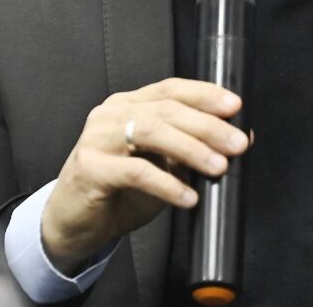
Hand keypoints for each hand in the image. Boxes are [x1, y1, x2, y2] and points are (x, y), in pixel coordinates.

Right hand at [41, 78, 248, 270]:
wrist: (74, 223)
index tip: (234, 106)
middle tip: (236, 143)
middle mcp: (111, 114)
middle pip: (165, 109)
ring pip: (150, 132)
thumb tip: (237, 140)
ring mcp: (97, 138)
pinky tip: (187, 197)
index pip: (169, 89)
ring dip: (190, 148)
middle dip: (206, 125)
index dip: (203, 94)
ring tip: (218, 167)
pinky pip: (135, 171)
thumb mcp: (162, 168)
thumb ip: (190, 152)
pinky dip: (167, 184)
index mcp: (128, 106)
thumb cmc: (119, 193)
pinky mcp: (90, 167)